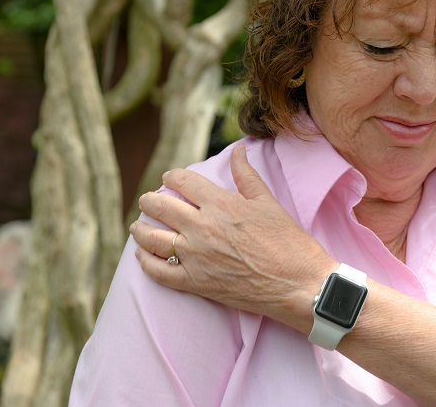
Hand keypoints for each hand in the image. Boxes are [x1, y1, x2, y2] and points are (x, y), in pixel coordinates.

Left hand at [131, 144, 335, 329]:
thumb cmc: (288, 241)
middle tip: (146, 202)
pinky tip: (142, 256)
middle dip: (149, 202)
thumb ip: (246, 175)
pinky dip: (146, 263)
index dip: (171, 177)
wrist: (298, 284)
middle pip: (161, 208)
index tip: (168, 179)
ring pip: (153, 239)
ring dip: (140, 230)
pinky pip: (160, 273)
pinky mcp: (196, 283)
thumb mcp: (267, 202)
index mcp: (220, 204)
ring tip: (137, 226)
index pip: (183, 182)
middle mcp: (202, 228)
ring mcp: (196, 257)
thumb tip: (238, 150)